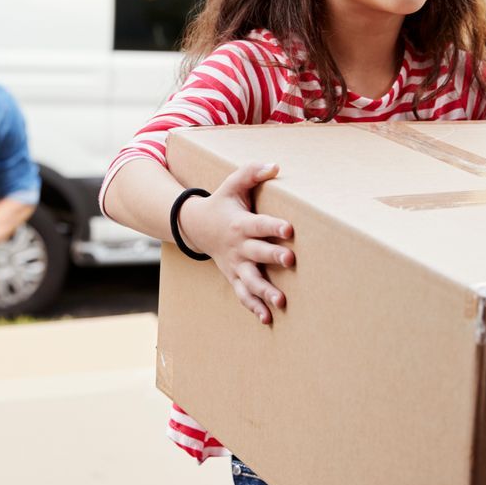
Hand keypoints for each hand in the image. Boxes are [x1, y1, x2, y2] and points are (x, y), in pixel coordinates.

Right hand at [179, 162, 295, 325]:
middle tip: (290, 260)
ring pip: (250, 280)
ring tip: (281, 302)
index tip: (289, 229)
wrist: (195, 226)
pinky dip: (254, 307)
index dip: (273, 226)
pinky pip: (243, 294)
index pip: (259, 224)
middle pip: (257, 252)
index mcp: (241, 223)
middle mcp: (239, 246)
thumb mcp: (232, 184)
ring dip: (265, 291)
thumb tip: (276, 166)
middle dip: (273, 256)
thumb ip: (252, 172)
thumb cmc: (222, 203)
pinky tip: (268, 319)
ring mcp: (236, 264)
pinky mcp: (234, 276)